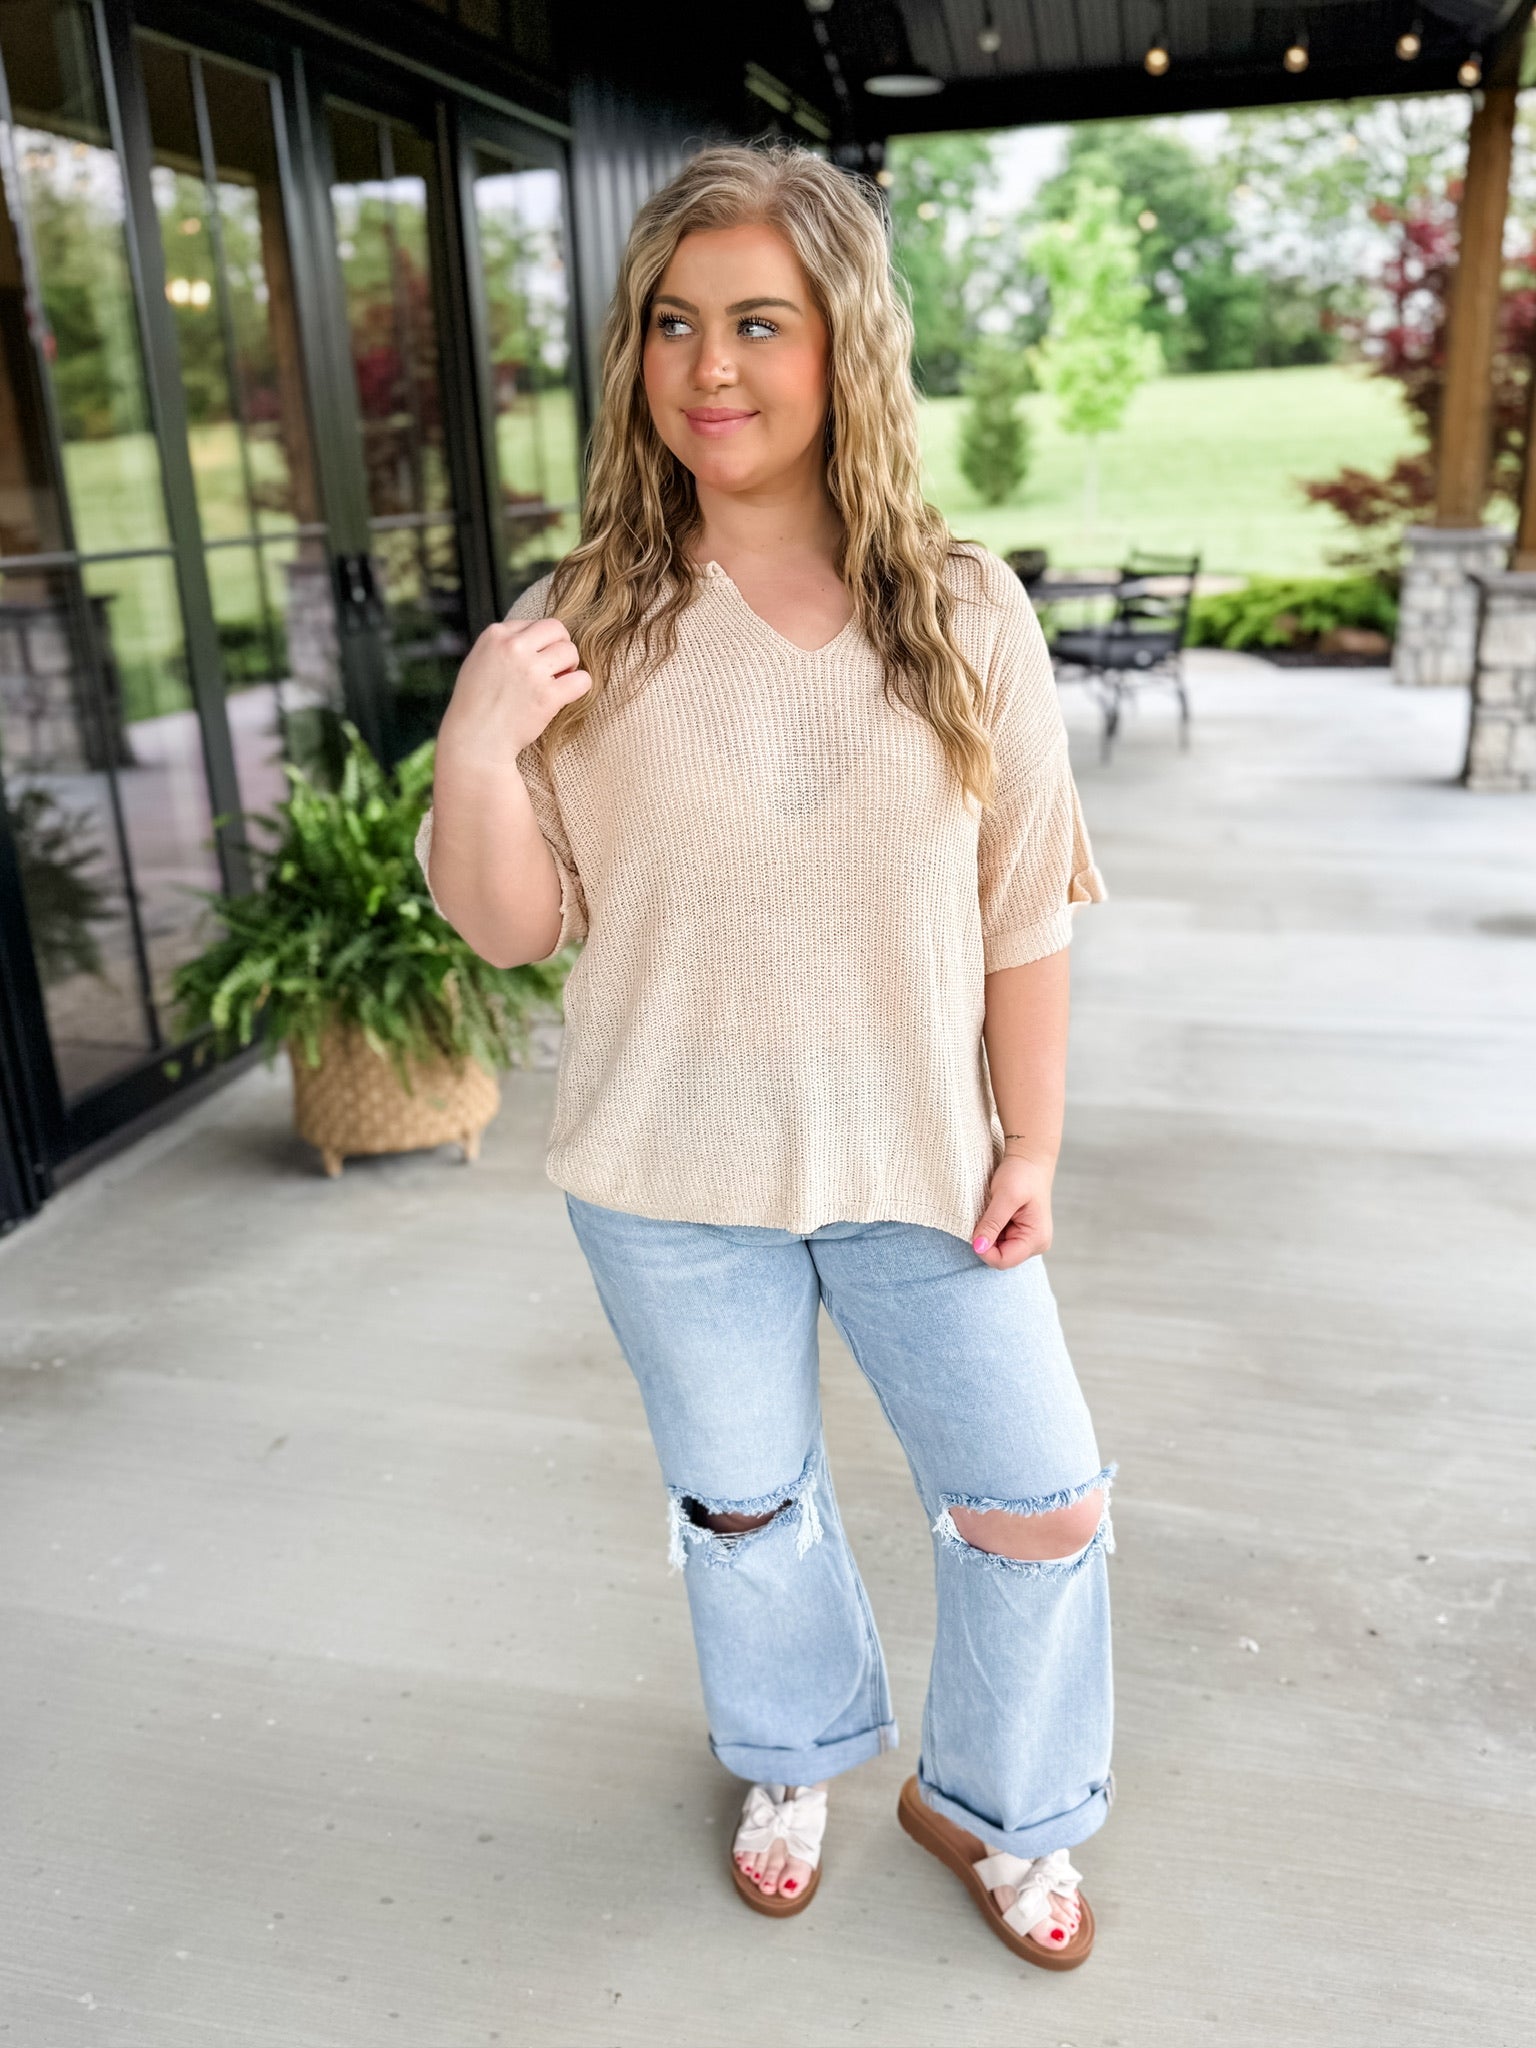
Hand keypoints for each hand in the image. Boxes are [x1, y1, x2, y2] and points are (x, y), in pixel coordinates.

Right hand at [437, 615, 591, 773]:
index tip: (533, 663)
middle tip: (555, 669)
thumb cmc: (475, 706)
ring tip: (557, 684)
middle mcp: (513, 647)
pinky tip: (566, 696)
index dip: (540, 644)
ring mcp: (531, 671)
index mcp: (495, 635)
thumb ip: (502, 645)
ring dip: (570, 667)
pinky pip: (582, 680)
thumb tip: (532, 636)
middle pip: (557, 630)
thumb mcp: (479, 662)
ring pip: (571, 652)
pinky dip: (580, 687)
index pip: (534, 624)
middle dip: (561, 647)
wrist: (475, 742)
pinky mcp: (547, 696)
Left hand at [970, 1153, 1054, 1266]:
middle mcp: (1036, 1244)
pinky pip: (999, 1240)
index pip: (1003, 1260)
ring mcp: (1029, 1240)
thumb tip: (978, 1247)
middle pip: (1000, 1257)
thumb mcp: (1004, 1197)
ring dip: (988, 1234)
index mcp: (1036, 1239)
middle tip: (986, 1215)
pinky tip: (994, 1213)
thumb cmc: (1021, 1174)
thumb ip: (992, 1224)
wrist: (1030, 1159)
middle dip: (986, 1240)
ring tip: (992, 1211)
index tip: (975, 1229)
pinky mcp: (1021, 1233)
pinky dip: (991, 1229)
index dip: (984, 1249)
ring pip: (998, 1249)